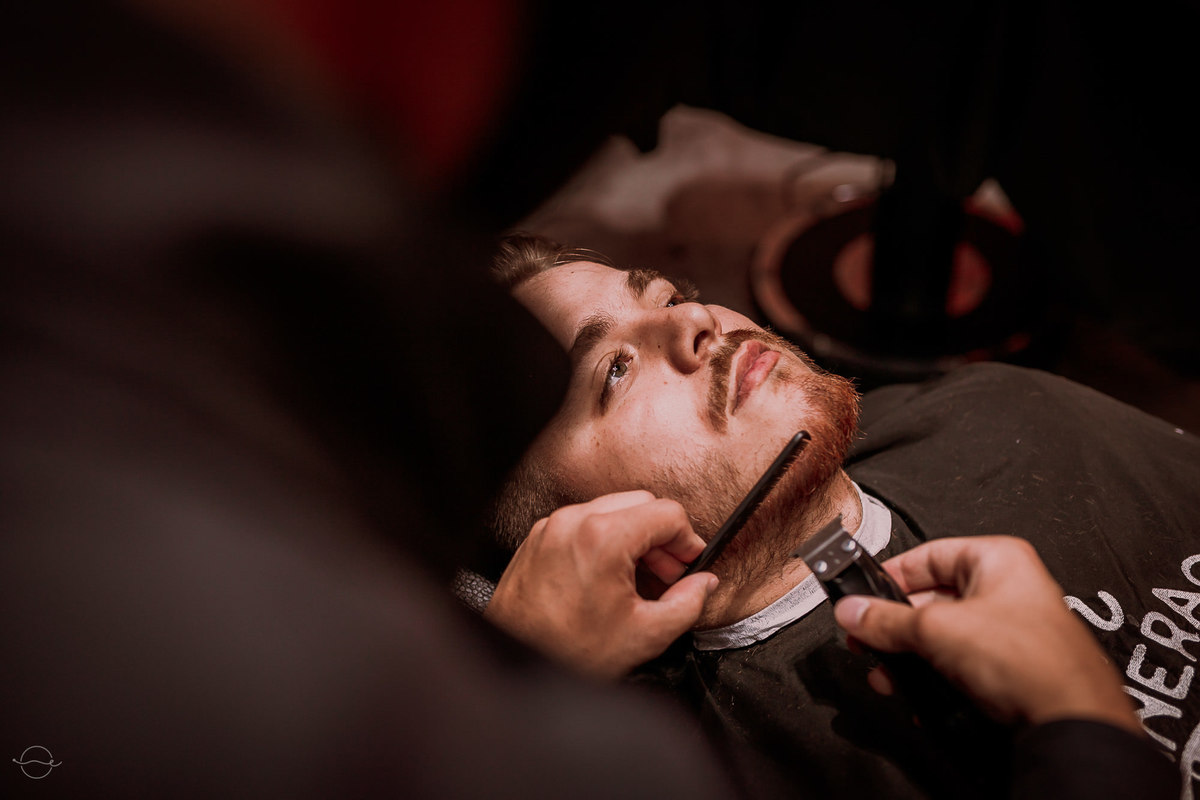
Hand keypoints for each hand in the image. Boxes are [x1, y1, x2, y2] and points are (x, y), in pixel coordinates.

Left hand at [484, 491, 717, 678]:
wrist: (516, 661)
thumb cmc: (568, 651)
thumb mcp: (644, 634)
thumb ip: (687, 603)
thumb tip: (704, 584)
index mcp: (603, 537)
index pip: (667, 514)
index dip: (688, 540)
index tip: (691, 563)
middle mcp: (574, 521)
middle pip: (640, 504)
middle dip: (662, 536)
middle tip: (671, 573)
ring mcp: (552, 527)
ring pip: (611, 510)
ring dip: (635, 537)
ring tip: (641, 579)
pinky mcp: (538, 538)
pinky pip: (583, 523)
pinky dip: (605, 540)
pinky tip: (611, 577)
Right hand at [833, 536, 1139, 733]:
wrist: (1070, 722)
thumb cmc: (1032, 662)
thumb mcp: (937, 630)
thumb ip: (886, 620)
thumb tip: (853, 611)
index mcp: (998, 560)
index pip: (928, 554)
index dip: (891, 575)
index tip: (862, 594)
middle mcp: (1008, 589)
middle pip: (931, 598)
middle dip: (895, 626)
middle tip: (867, 638)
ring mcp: (1011, 630)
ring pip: (943, 636)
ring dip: (910, 657)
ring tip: (887, 673)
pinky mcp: (1012, 668)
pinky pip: (961, 664)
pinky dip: (935, 676)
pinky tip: (918, 694)